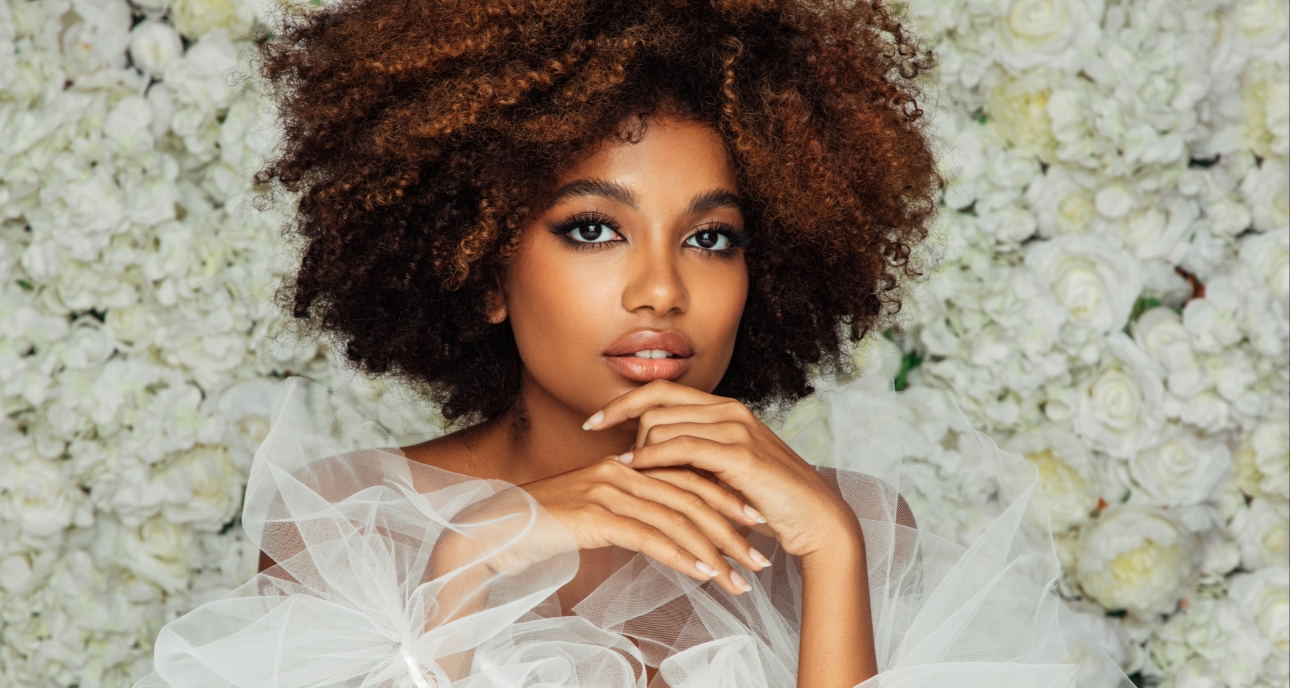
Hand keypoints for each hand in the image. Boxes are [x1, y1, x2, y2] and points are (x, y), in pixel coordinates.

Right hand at [519, 458, 771, 594]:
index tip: (756, 525)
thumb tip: (660, 532)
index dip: (726, 502)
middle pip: (692, 498)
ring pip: (677, 520)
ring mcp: (609, 491)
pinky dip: (682, 556)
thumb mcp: (594, 516)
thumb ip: (628, 515)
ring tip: (739, 578)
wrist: (495, 530)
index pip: (688, 479)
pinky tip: (704, 574)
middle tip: (760, 559)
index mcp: (626, 467)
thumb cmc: (544, 527)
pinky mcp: (597, 515)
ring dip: (714, 552)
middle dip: (731, 531)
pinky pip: (650, 537)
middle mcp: (622, 472)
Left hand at [585, 380, 861, 559]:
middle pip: (654, 406)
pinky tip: (633, 471)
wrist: (815, 519)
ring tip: (622, 473)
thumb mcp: (723, 472)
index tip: (592, 421)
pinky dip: (652, 458)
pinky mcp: (738, 454)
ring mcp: (735, 428)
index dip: (622, 402)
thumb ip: (692, 457)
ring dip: (636, 450)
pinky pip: (680, 447)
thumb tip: (646, 456)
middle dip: (624, 430)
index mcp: (725, 408)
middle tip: (612, 461)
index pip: (661, 391)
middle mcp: (728, 410)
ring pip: (662, 425)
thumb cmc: (767, 501)